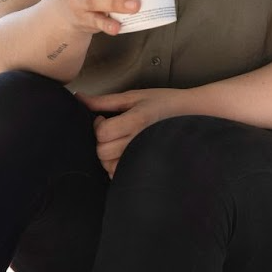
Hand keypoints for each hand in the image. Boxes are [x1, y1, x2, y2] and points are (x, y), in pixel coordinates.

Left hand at [78, 85, 192, 176]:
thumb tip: (78, 98)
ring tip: (118, 142)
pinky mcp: (146, 167)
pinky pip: (119, 174)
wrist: (193, 114)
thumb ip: (105, 101)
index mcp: (136, 120)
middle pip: (103, 151)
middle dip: (101, 141)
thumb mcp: (135, 96)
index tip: (104, 118)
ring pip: (109, 166)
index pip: (103, 132)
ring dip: (107, 155)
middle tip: (112, 130)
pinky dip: (115, 166)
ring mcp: (143, 157)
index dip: (98, 125)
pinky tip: (124, 153)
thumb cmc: (164, 102)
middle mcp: (139, 141)